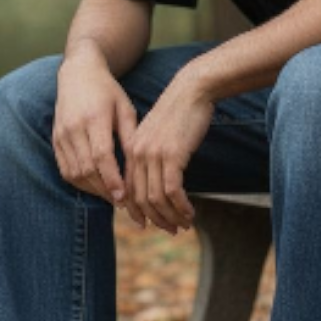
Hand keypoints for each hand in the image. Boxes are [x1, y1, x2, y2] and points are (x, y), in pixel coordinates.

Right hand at [52, 52, 144, 225]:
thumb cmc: (108, 92)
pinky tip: (96, 187)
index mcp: (95, 117)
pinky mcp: (55, 139)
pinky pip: (65, 169)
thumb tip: (139, 167)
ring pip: (74, 172)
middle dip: (105, 190)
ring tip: (112, 197)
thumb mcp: (125, 109)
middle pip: (87, 168)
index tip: (123, 197)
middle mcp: (74, 127)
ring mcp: (62, 134)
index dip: (112, 179)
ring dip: (93, 189)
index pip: (101, 155)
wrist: (77, 73)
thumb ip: (131, 137)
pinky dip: (80, 182)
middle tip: (124, 204)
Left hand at [125, 70, 213, 233]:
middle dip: (156, 219)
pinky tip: (190, 213)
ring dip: (171, 216)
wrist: (192, 90)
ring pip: (156, 198)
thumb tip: (157, 178)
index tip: (148, 224)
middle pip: (141, 198)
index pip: (128, 189)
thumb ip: (153, 154)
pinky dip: (181, 206)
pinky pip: (172, 191)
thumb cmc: (179, 111)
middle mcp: (138, 154)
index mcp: (132, 150)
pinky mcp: (171, 155)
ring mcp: (153, 155)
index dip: (137, 211)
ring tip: (183, 225)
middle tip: (171, 230)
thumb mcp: (160, 134)